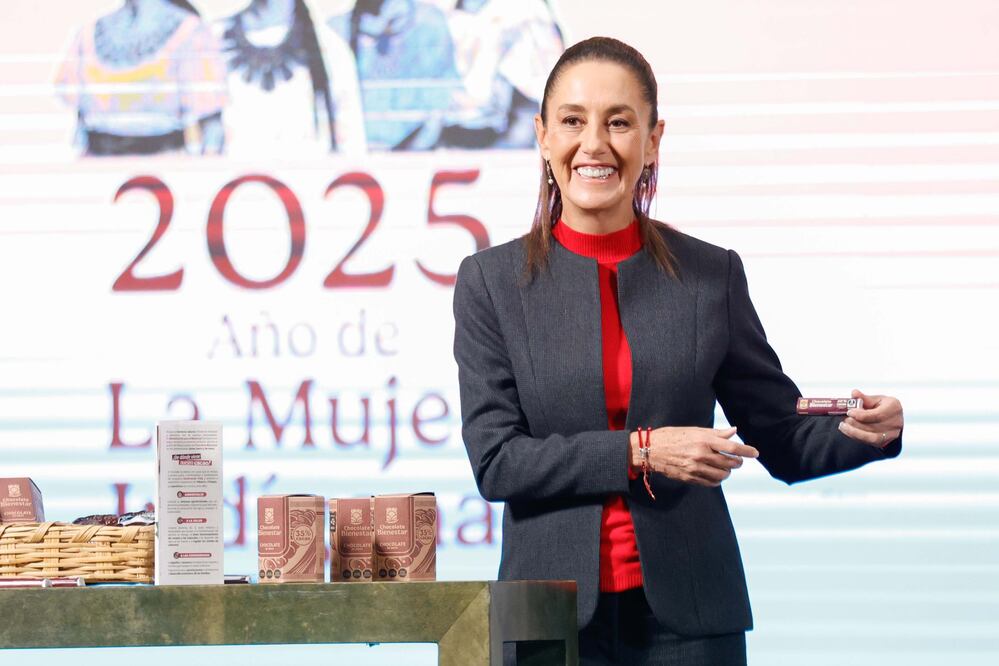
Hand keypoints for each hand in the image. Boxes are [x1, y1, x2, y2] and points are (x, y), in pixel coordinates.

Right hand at [630, 426, 759, 487]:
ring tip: (724, 467)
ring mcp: (695, 467)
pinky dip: (717, 479)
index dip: (747, 451)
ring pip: (723, 474)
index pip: (732, 447)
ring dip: (727, 472)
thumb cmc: (672, 436)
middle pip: (730, 462)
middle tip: (737, 460)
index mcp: (703, 439)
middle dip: (737, 462)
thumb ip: (716, 433)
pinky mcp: (690, 478)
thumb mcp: (694, 430)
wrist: (649, 450)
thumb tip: (733, 431)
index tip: (755, 453)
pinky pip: (712, 482)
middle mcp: (701, 454)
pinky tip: (715, 474)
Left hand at [838, 388, 903, 448]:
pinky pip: (870, 442)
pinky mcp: (885, 442)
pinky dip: (856, 437)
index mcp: (894, 408)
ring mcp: (892, 434)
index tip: (849, 412)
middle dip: (856, 424)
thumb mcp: (875, 399)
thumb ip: (864, 398)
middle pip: (873, 427)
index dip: (861, 415)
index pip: (877, 415)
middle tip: (844, 420)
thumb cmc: (881, 405)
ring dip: (854, 432)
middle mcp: (896, 422)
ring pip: (872, 437)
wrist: (890, 417)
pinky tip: (847, 431)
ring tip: (843, 426)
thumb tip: (854, 393)